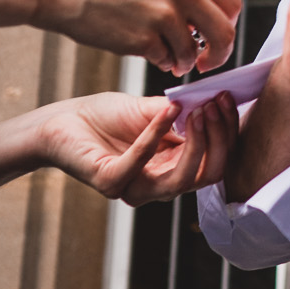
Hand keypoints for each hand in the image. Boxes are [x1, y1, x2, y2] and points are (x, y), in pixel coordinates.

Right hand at [33, 0, 239, 74]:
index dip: (226, 26)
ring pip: (192, 53)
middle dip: (218, 53)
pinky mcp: (142, 39)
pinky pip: (165, 60)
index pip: (231, 5)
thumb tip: (204, 13)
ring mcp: (164, 16)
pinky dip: (160, 61)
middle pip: (225, 34)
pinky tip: (149, 54)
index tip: (213, 37)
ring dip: (183, 61)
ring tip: (168, 58)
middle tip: (205, 63)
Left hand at [42, 89, 239, 204]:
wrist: (61, 120)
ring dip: (198, 142)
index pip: (214, 162)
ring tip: (199, 110)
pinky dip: (156, 133)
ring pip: (182, 179)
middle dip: (219, 138)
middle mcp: (157, 185)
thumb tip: (216, 100)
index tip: (227, 99)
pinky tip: (168, 109)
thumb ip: (183, 111)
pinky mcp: (111, 182)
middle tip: (217, 104)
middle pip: (206, 174)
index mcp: (172, 168)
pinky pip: (141, 161)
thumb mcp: (153, 109)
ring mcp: (134, 188)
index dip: (226, 133)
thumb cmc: (105, 117)